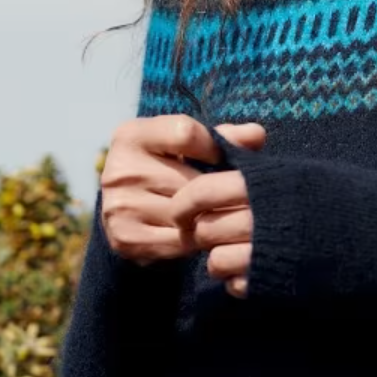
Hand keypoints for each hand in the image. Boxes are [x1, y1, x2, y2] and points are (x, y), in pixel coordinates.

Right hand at [99, 116, 265, 295]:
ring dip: (212, 218)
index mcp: (132, 135)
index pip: (186, 134)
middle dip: (218, 191)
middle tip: (234, 196)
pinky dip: (198, 240)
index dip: (215, 147)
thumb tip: (256, 135)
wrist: (130, 207)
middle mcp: (120, 169)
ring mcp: (120, 206)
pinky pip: (180, 242)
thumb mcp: (189, 144)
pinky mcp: (125, 238)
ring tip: (222, 214)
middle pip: (192, 182)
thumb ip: (223, 136)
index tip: (223, 159)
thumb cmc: (170, 166)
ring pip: (189, 215)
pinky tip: (205, 233)